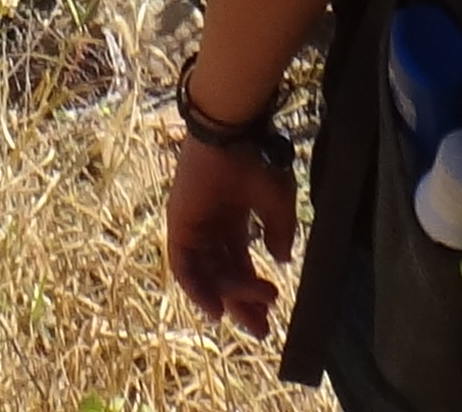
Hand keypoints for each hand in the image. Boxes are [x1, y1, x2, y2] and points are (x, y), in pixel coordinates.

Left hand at [167, 134, 296, 330]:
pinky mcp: (179, 223)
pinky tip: (217, 308)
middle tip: (262, 329)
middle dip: (242, 302)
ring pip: (208, 273)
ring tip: (253, 314)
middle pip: (222, 273)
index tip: (273, 309)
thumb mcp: (277, 203)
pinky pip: (184, 266)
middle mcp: (210, 223)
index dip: (253, 288)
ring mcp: (193, 224)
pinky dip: (197, 289)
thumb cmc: (257, 159)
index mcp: (232, 215)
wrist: (234, 133)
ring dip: (230, 296)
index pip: (239, 260)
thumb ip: (279, 232)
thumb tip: (281, 260)